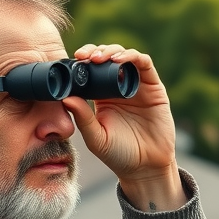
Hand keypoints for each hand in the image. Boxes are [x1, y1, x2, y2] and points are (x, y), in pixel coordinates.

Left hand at [64, 44, 185, 210]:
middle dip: (95, 52)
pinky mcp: (154, 87)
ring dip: (112, 51)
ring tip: (100, 58)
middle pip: (107, 58)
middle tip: (85, 56)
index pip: (90, 70)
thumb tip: (65, 97)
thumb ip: (82, 118)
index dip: (82, 61)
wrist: (146, 167)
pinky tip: (120, 61)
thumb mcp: (96, 138)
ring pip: (125, 56)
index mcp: (101, 96)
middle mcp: (118, 87)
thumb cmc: (118, 155)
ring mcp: (137, 86)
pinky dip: (132, 57)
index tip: (73, 60)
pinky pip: (144, 64)